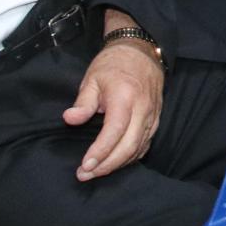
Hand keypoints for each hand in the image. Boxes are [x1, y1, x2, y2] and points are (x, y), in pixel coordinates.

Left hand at [64, 39, 163, 180]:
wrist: (142, 51)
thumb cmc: (114, 64)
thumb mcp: (93, 78)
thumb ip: (83, 102)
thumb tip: (69, 119)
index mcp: (125, 97)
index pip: (114, 131)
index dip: (100, 152)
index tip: (84, 165)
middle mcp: (143, 109)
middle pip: (128, 146)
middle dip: (106, 165)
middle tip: (85, 175)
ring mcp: (152, 116)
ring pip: (138, 149)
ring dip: (117, 165)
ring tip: (95, 172)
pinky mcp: (156, 120)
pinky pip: (144, 145)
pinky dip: (130, 158)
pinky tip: (115, 162)